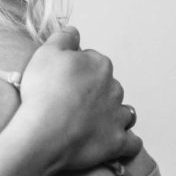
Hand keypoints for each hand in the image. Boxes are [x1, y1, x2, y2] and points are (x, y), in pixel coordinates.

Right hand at [15, 26, 140, 174]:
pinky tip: (116, 142)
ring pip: (124, 112)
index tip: (63, 81)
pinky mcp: (117, 142)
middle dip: (96, 93)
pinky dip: (127, 143)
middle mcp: (114, 88)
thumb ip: (63, 38)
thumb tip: (73, 32)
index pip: (93, 61)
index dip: (78, 70)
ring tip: (94, 124)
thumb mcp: (45, 53)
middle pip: (109, 87)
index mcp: (100, 65)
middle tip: (73, 104)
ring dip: (114, 116)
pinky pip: (132, 143)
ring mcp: (118, 117)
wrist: (44, 133)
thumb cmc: (43, 92)